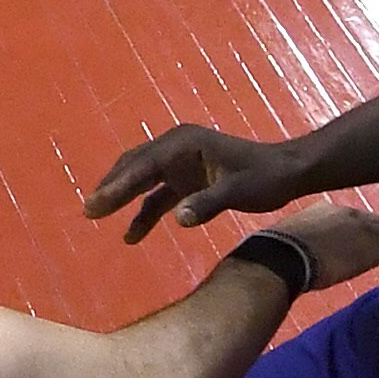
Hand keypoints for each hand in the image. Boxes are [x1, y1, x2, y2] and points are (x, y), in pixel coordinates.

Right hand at [82, 122, 308, 240]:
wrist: (289, 173)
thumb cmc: (266, 178)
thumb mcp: (239, 191)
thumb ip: (207, 203)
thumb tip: (178, 219)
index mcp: (183, 144)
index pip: (143, 165)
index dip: (118, 184)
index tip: (96, 202)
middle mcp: (175, 149)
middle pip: (135, 168)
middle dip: (112, 188)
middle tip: (89, 210)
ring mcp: (179, 164)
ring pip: (141, 179)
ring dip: (122, 197)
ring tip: (98, 216)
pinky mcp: (186, 180)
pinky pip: (158, 195)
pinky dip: (144, 212)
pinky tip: (132, 234)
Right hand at [268, 202, 378, 288]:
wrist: (283, 256)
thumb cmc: (278, 252)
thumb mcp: (293, 240)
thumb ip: (305, 241)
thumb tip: (295, 256)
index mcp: (326, 209)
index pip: (356, 218)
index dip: (364, 232)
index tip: (364, 246)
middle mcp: (350, 212)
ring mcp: (365, 227)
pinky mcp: (378, 246)